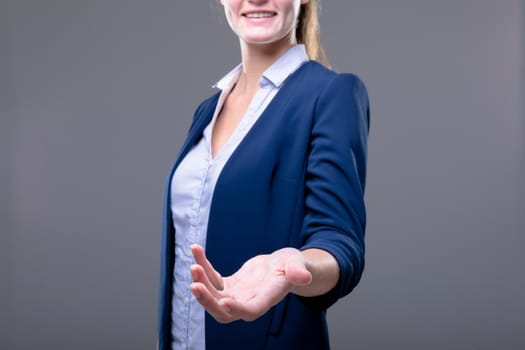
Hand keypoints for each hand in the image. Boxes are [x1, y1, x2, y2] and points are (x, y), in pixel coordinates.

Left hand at [189, 244, 311, 322]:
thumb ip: (298, 271)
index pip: (250, 310)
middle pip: (223, 311)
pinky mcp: (228, 285)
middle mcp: (248, 301)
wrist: (283, 267)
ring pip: (213, 296)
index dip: (237, 308)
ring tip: (193, 265)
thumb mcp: (297, 264)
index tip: (224, 302)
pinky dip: (202, 265)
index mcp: (266, 299)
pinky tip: (195, 249)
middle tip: (195, 284)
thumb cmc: (293, 266)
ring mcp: (236, 295)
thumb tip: (304, 276)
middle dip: (208, 300)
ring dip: (201, 282)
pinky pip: (211, 278)